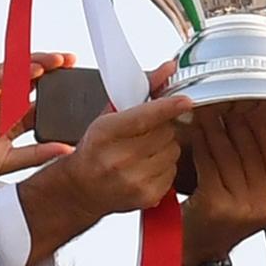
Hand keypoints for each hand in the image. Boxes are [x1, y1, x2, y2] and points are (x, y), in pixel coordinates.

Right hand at [0, 53, 74, 172]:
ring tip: (59, 60)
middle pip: (32, 82)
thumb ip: (38, 153)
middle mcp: (3, 106)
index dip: (59, 95)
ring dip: (39, 64)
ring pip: (18, 73)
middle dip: (52, 71)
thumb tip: (68, 151)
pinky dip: (17, 69)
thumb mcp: (10, 160)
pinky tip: (36, 68)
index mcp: (13, 123)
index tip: (80, 90)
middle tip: (72, 62)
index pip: (41, 104)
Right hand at [18, 96, 192, 265]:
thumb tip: (168, 69)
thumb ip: (142, 90)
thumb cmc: (95, 149)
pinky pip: (173, 171)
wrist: (81, 188)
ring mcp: (132, 180)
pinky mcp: (146, 196)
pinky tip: (148, 166)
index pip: (143, 117)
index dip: (167, 107)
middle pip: (164, 133)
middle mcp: (117, 159)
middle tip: (147, 132)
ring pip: (172, 151)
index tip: (185, 100)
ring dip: (166, 147)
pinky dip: (166, 166)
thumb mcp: (109, 115)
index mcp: (104, 134)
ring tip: (145, 150)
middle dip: (162, 127)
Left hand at [179, 103, 265, 265]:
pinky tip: (196, 133)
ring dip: (215, 129)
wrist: (201, 250)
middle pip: (251, 150)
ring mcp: (242, 206)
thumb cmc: (223, 219)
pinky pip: (209, 163)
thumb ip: (262, 171)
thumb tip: (260, 124)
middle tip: (224, 104)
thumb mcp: (254, 198)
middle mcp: (265, 204)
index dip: (260, 126)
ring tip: (207, 113)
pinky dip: (201, 145)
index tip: (248, 108)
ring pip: (228, 154)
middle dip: (236, 122)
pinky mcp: (217, 204)